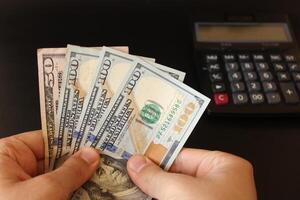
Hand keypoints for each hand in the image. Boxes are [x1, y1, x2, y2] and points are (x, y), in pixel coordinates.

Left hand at [0, 130, 99, 199]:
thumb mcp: (45, 191)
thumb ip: (71, 170)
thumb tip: (90, 155)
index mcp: (7, 155)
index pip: (48, 139)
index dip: (73, 140)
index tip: (95, 142)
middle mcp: (13, 170)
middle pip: (54, 159)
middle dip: (79, 163)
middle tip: (102, 162)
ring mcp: (22, 190)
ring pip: (56, 179)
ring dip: (77, 181)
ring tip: (101, 177)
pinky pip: (54, 194)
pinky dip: (70, 194)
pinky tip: (89, 192)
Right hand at [127, 148, 256, 199]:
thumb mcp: (180, 191)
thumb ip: (155, 176)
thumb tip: (137, 164)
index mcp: (224, 166)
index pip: (182, 154)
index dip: (157, 156)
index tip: (137, 159)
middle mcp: (220, 183)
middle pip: (178, 173)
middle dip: (154, 176)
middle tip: (131, 173)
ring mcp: (210, 199)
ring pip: (176, 191)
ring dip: (155, 191)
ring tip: (134, 187)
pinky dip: (162, 199)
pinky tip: (147, 197)